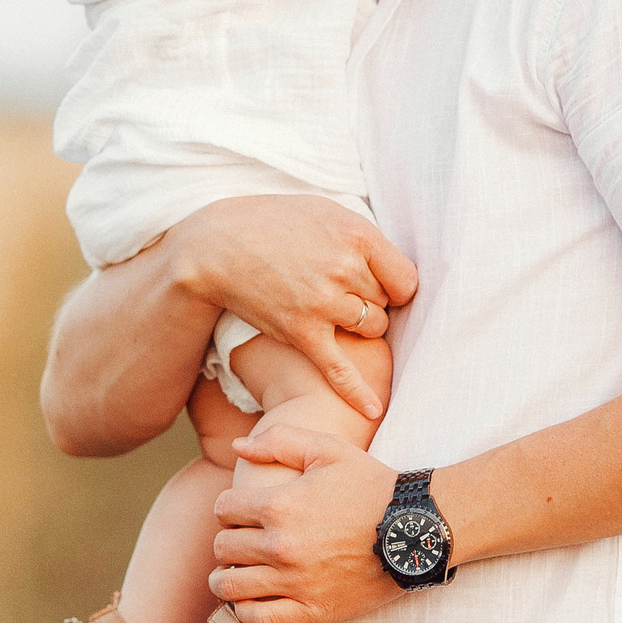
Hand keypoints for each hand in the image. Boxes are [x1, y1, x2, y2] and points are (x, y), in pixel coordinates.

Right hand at [168, 196, 416, 419]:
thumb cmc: (273, 223)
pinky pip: (339, 368)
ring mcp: (323, 302)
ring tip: (330, 311)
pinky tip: (372, 411)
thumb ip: (362, 237)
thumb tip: (390, 267)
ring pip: (372, 329)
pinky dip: (357, 391)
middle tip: (337, 290)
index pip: (405, 278)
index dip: (392, 285)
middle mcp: (346, 268)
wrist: (216, 246)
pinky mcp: (302, 331)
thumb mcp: (326, 211)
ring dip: (359, 326)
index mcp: (357, 235)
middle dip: (369, 301)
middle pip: (386, 304)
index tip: (376, 284)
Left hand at [208, 428, 407, 622]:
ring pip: (231, 587)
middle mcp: (282, 546)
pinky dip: (247, 609)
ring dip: (227, 578)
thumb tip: (238, 447)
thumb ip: (279, 441)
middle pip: (223, 548)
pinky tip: (255, 597)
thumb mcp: (328, 450)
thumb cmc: (371, 485)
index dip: (229, 507)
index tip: (241, 511)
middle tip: (242, 540)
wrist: (415, 530)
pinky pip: (258, 618)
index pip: (223, 510)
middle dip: (228, 541)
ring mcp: (295, 581)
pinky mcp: (311, 609)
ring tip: (238, 572)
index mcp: (280, 505)